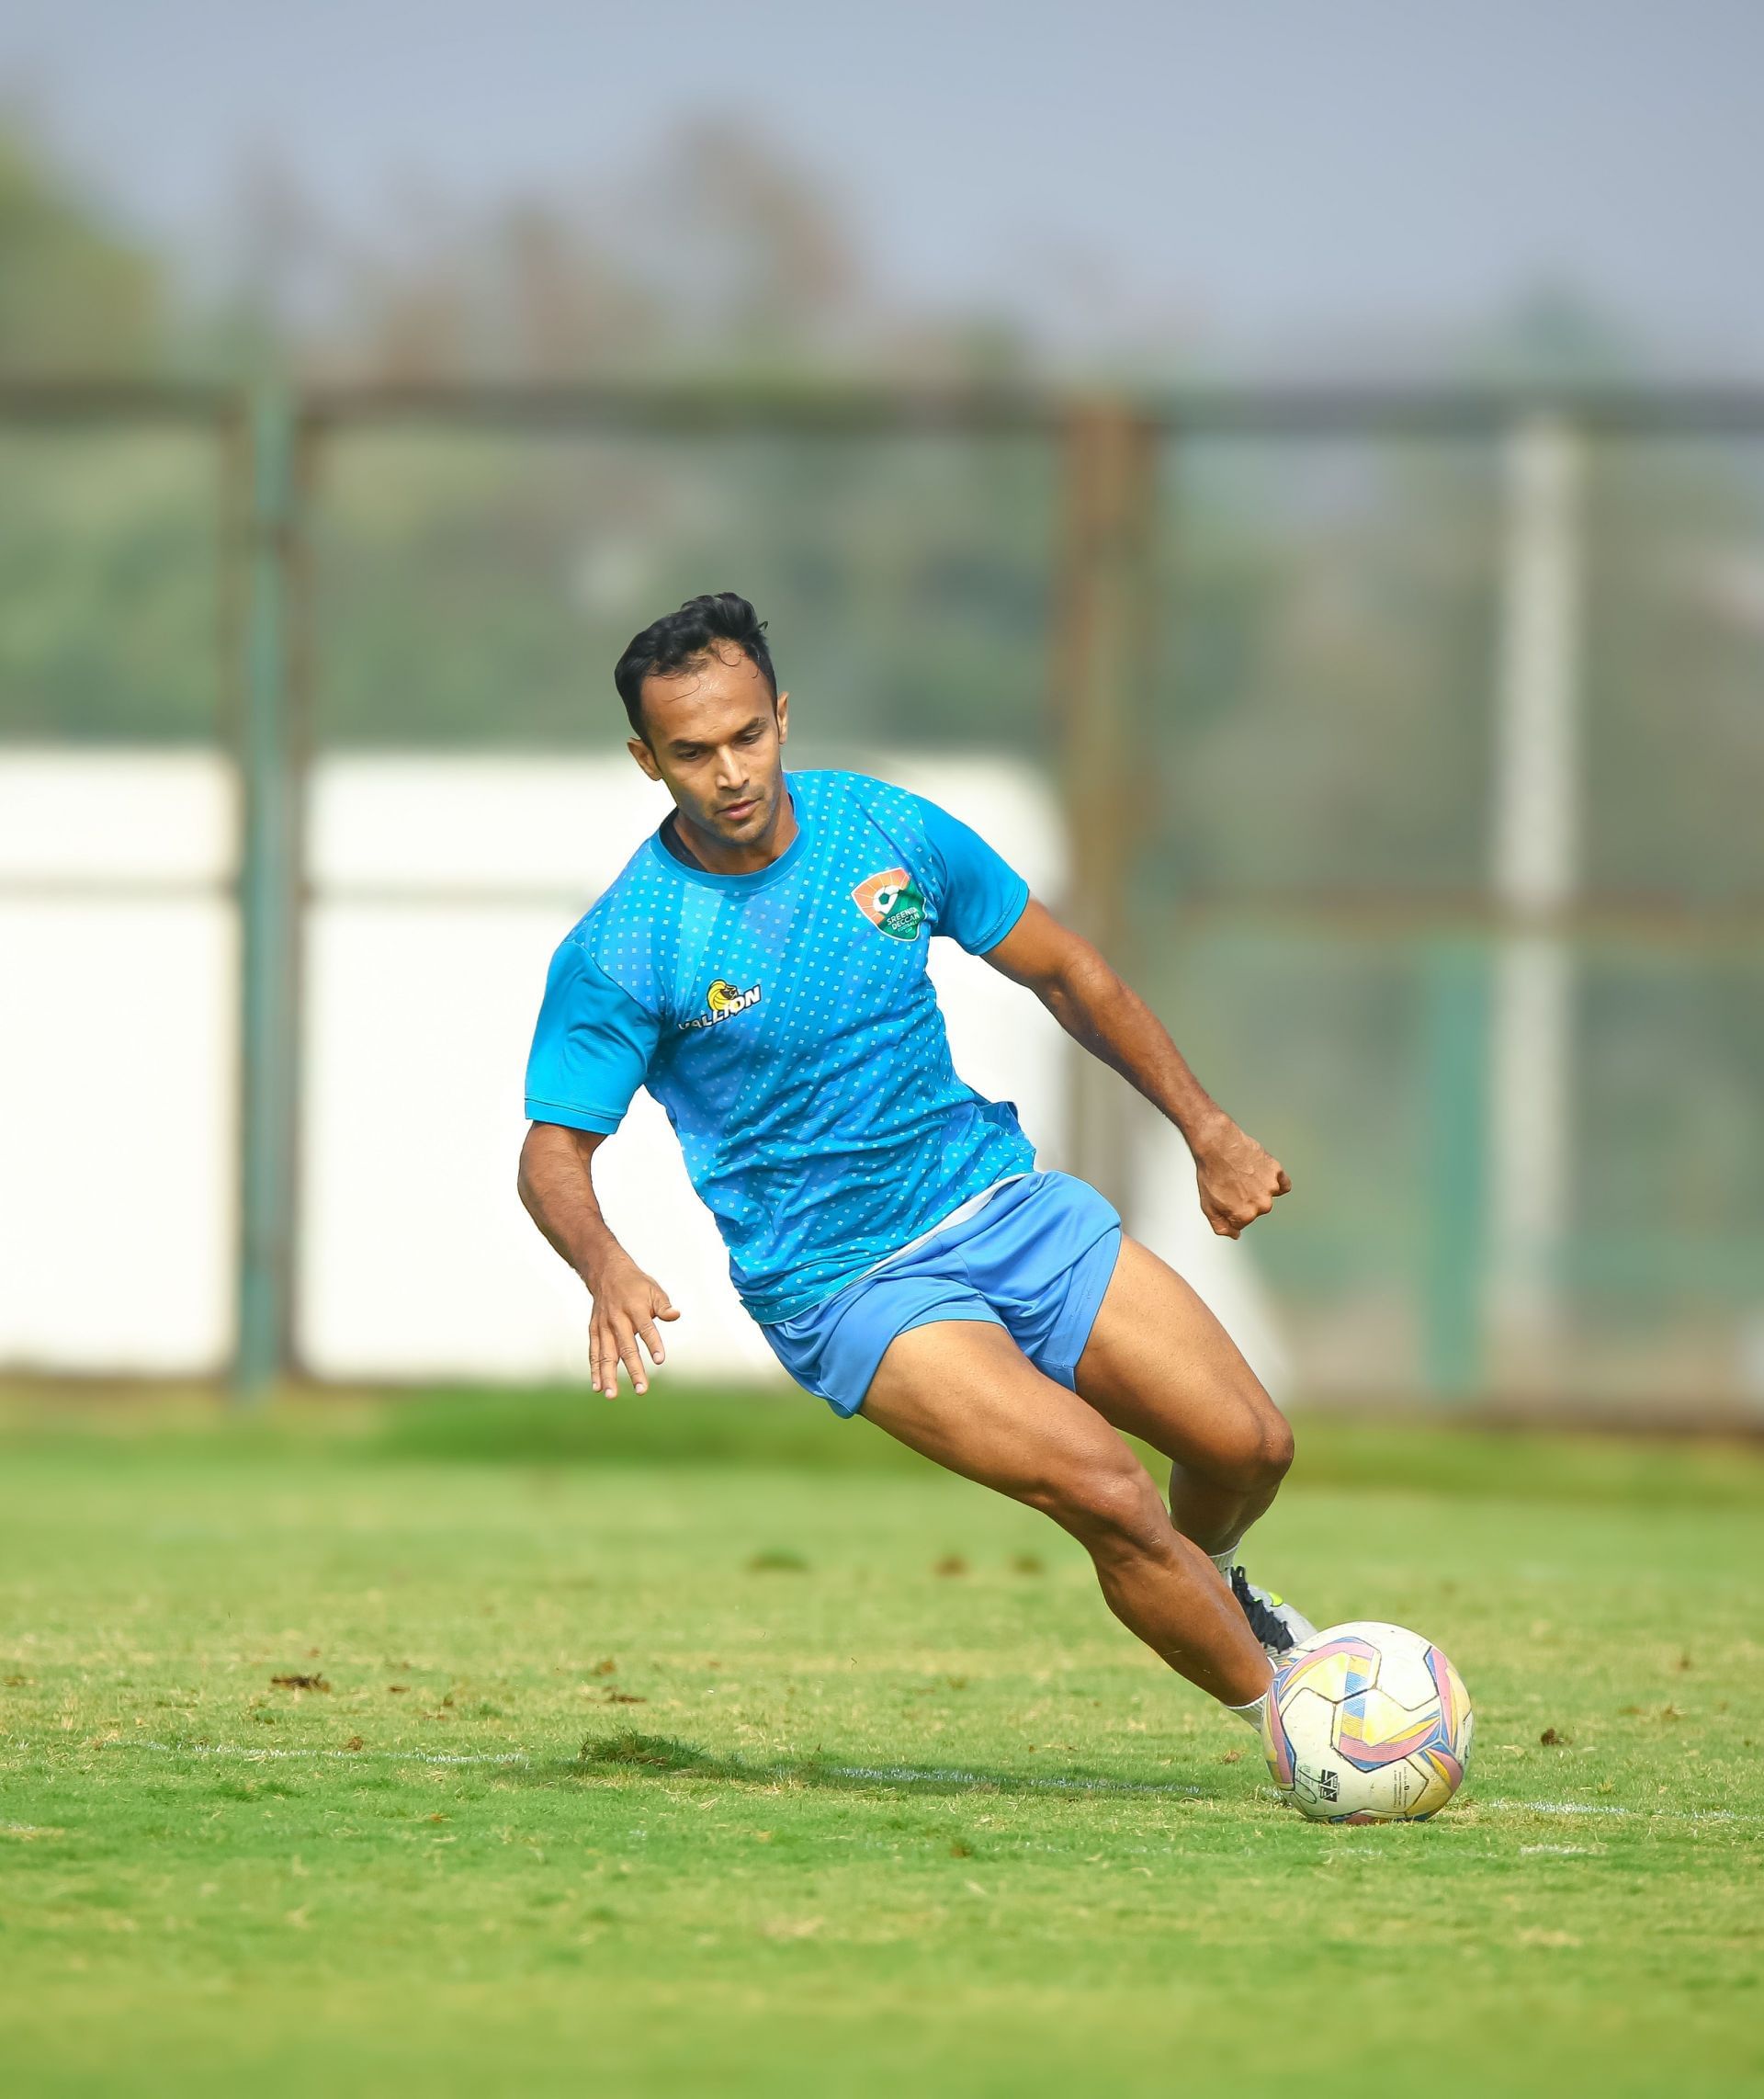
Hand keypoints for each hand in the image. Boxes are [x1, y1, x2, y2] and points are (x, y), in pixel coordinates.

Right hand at [584, 1254, 679, 1396]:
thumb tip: (676, 1315)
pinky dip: (594, 1370)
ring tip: (612, 1395)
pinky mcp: (594, 1331)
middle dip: (633, 1370)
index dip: (653, 1344)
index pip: (646, 1328)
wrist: (606, 1273)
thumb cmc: (636, 1285)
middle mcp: (618, 1319)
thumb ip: (664, 1306)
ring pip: (606, 1355)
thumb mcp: (654, 1289)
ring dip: (608, 1376)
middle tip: (642, 1390)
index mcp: (635, 1308)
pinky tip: (597, 1387)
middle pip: (626, 1348)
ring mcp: (604, 1327)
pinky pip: (594, 1353)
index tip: (660, 1360)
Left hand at [1191, 1117, 1290, 1238]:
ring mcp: (1270, 1188)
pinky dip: (1277, 1182)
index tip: (1226, 1197)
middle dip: (1246, 1200)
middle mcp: (1261, 1205)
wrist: (1217, 1145)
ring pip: (1268, 1196)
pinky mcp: (1276, 1171)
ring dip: (1259, 1189)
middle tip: (1233, 1185)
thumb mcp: (1208, 1206)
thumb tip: (1235, 1235)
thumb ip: (1222, 1226)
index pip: (1241, 1222)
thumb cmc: (1211, 1173)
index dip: (1231, 1210)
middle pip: (1256, 1209)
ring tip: (1243, 1175)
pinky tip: (1263, 1175)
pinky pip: (1283, 1184)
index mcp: (1244, 1216)